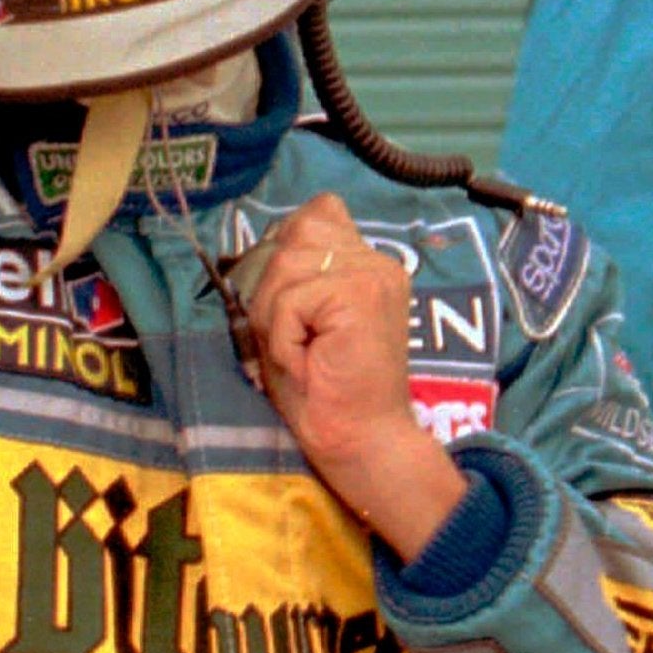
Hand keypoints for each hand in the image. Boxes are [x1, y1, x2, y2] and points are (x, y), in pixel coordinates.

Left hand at [238, 193, 465, 560]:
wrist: (359, 440)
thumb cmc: (323, 389)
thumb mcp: (299, 316)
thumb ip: (295, 270)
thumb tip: (273, 232)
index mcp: (370, 262)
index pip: (319, 212)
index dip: (291, 250)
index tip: (301, 309)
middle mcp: (379, 260)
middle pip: (294, 235)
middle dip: (274, 290)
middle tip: (295, 341)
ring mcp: (375, 273)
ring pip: (286, 264)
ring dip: (275, 317)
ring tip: (302, 354)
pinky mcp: (362, 292)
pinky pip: (290, 298)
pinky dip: (283, 336)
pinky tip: (309, 364)